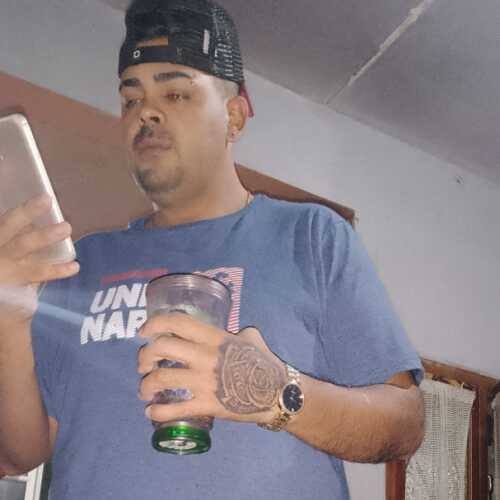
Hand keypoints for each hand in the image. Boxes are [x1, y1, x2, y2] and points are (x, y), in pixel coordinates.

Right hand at [0, 195, 78, 327]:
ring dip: (45, 235)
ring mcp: (2, 268)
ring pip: (22, 246)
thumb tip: (34, 221)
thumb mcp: (7, 249)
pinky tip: (75, 266)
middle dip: (26, 212)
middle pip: (7, 227)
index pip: (4, 222)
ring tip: (66, 227)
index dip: (21, 210)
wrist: (1, 310)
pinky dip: (58, 270)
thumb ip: (14, 237)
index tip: (43, 197)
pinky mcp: (13, 286)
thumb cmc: (8, 274)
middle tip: (46, 199)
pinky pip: (39, 273)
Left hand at [138, 312, 286, 424]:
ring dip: (146, 385)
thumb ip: (237, 332)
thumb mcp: (251, 339)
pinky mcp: (206, 405)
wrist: (277, 393)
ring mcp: (204, 381)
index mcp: (215, 337)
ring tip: (146, 391)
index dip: (155, 323)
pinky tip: (151, 413)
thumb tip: (234, 332)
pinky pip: (174, 410)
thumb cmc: (264, 363)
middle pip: (162, 347)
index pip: (178, 322)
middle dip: (145, 355)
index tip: (144, 331)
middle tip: (144, 365)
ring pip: (162, 378)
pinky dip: (157, 412)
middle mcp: (205, 356)